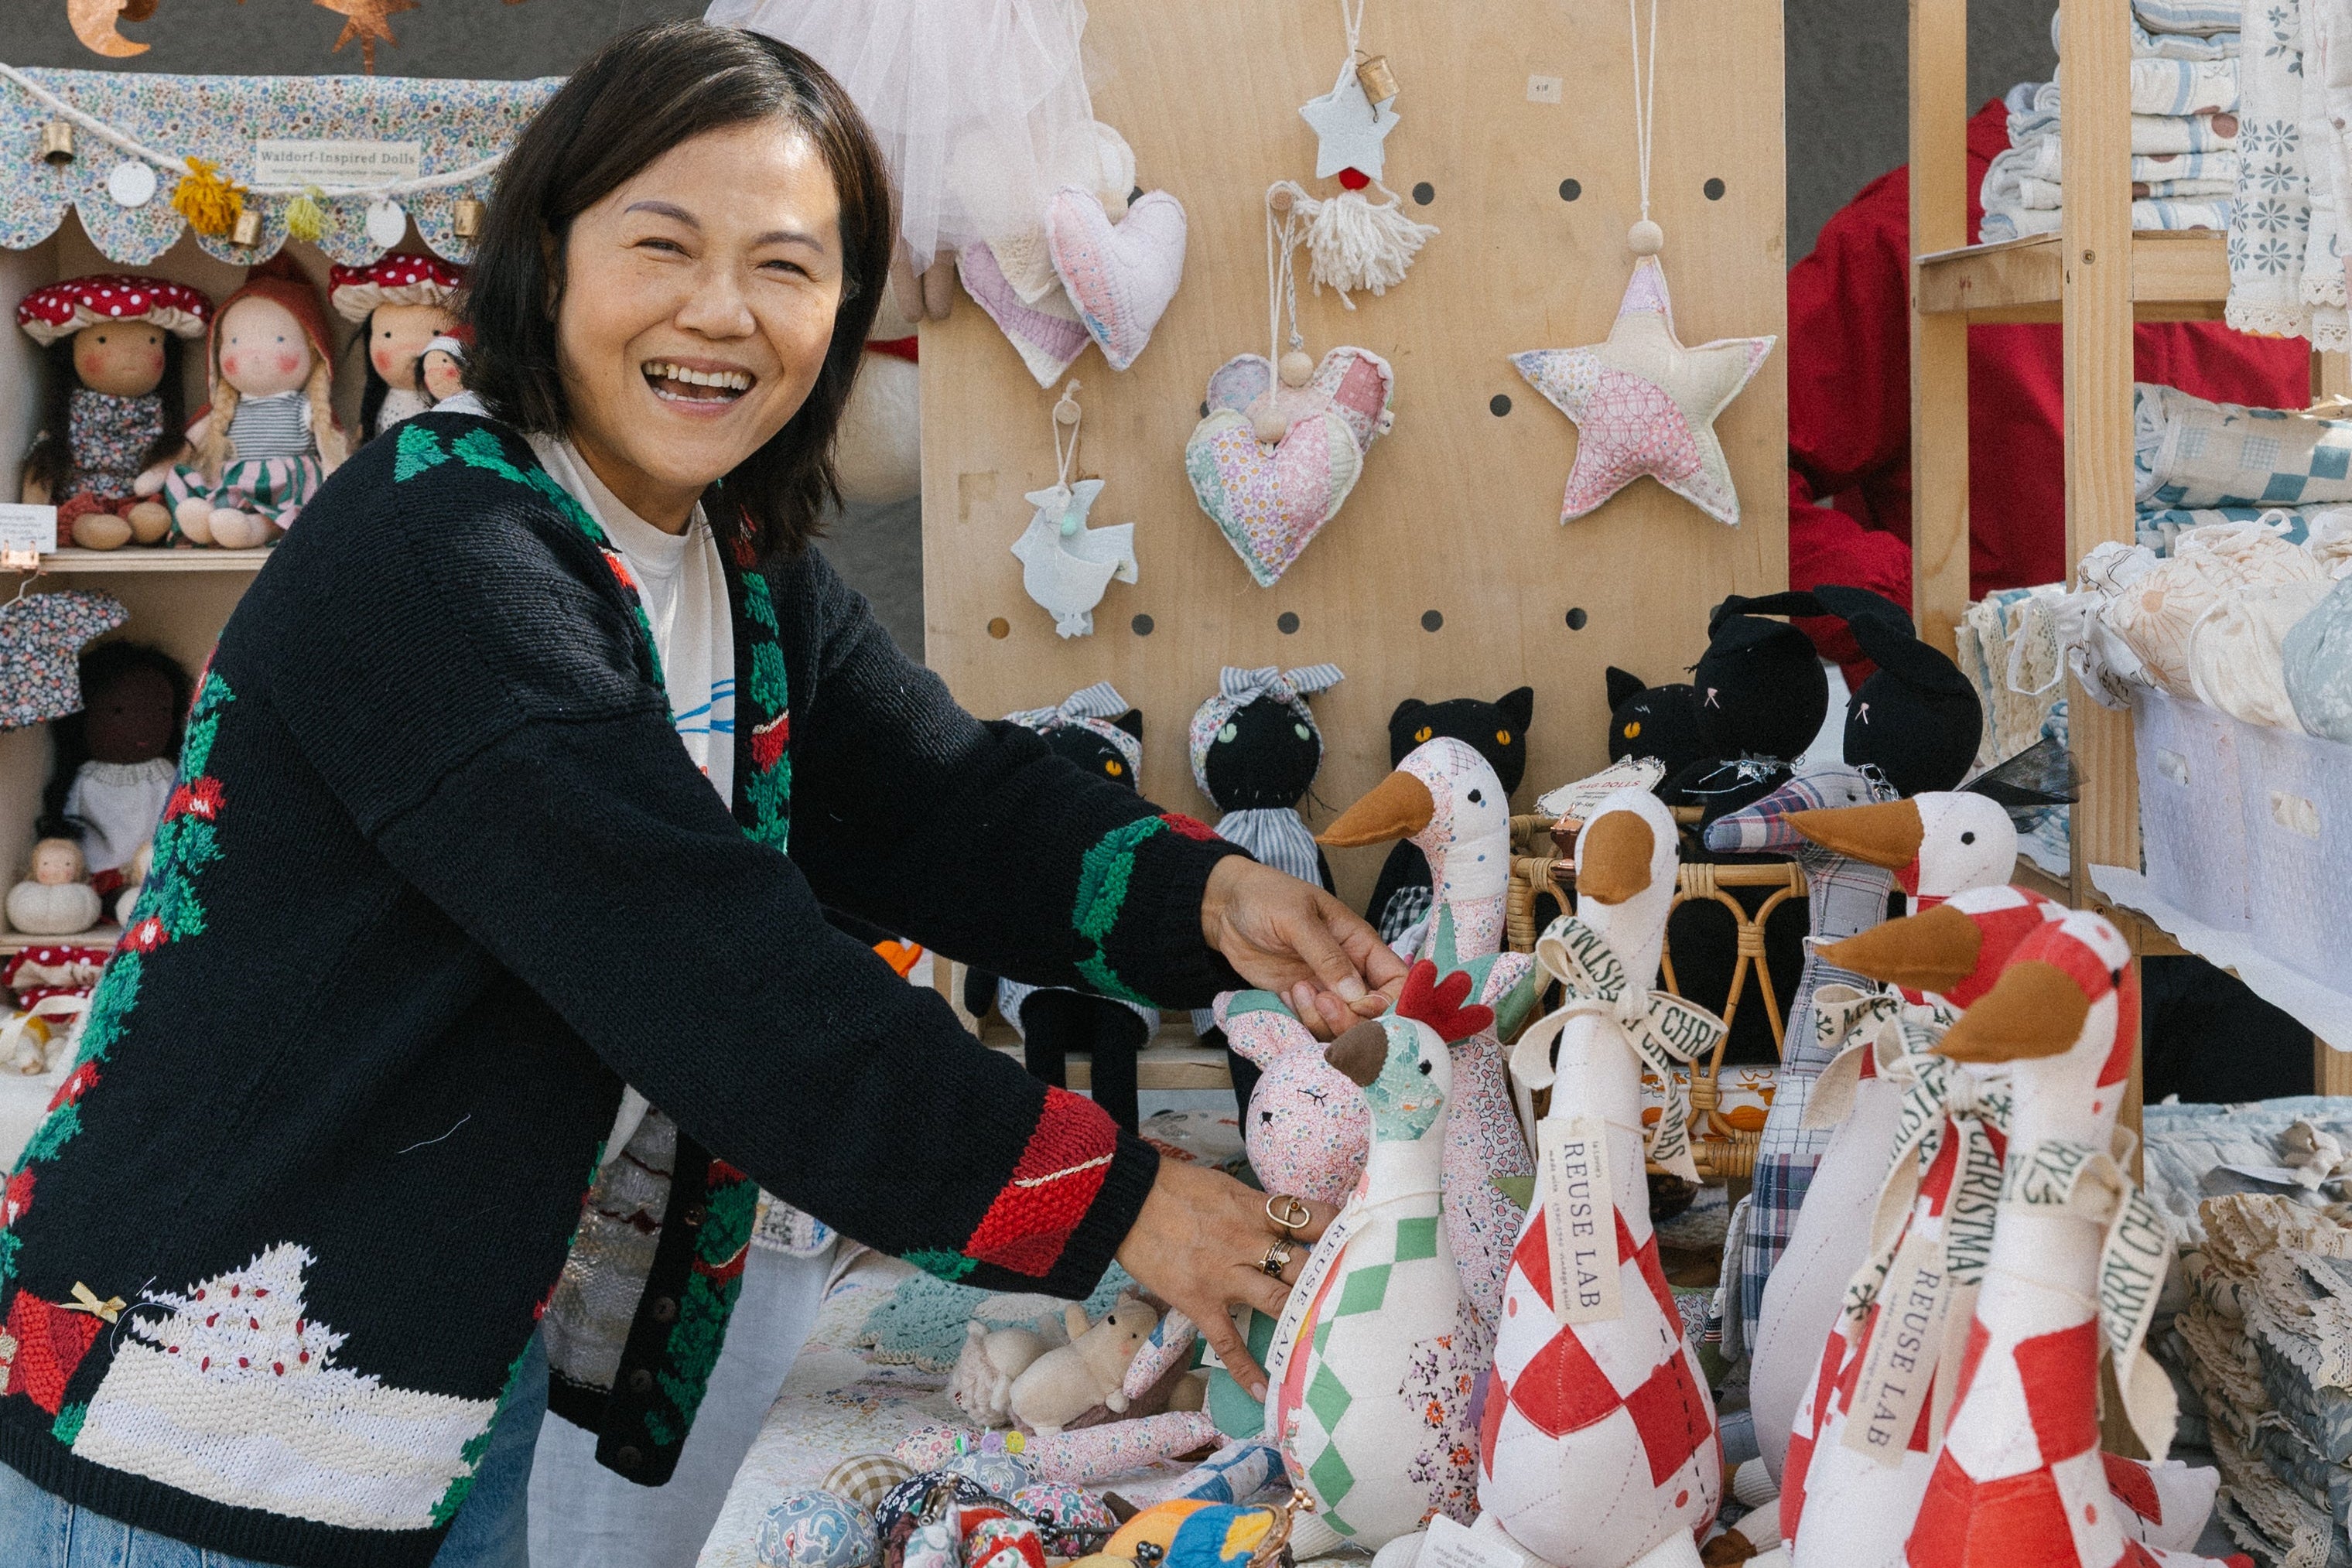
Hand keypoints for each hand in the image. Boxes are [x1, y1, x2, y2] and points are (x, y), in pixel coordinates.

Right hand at [1114, 1158, 1335, 1399]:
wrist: (1124, 1198)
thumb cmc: (1173, 1186)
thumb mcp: (1224, 1187)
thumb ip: (1255, 1207)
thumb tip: (1283, 1218)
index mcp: (1254, 1209)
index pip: (1311, 1218)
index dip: (1340, 1231)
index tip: (1361, 1242)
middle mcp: (1247, 1242)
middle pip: (1303, 1265)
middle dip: (1332, 1282)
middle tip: (1359, 1301)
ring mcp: (1224, 1275)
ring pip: (1278, 1301)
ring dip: (1304, 1321)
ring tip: (1331, 1343)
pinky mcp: (1199, 1301)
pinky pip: (1228, 1341)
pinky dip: (1246, 1370)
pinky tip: (1264, 1392)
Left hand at [1202, 858, 1408, 1040]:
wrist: (1223, 907)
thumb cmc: (1265, 898)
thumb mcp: (1297, 919)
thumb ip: (1327, 956)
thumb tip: (1357, 994)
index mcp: (1360, 944)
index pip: (1397, 981)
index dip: (1390, 1002)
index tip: (1362, 1005)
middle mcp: (1349, 970)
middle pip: (1372, 1013)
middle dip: (1352, 1019)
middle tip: (1321, 1001)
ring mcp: (1325, 987)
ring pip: (1343, 1025)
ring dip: (1323, 1019)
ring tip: (1298, 990)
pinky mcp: (1300, 999)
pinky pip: (1314, 1025)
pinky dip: (1304, 1019)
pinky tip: (1287, 994)